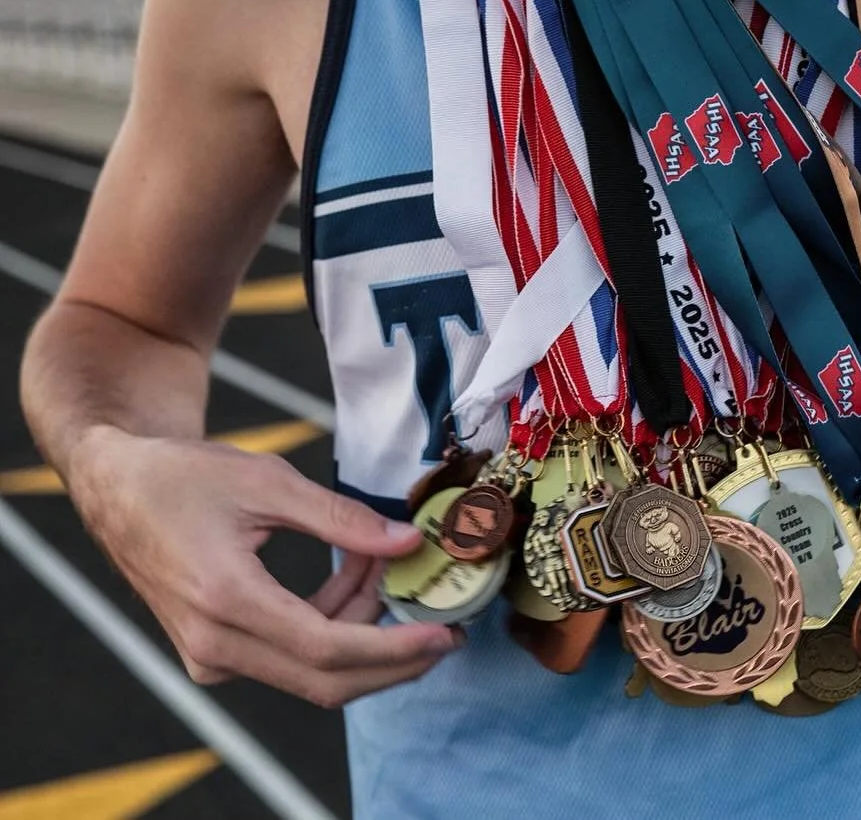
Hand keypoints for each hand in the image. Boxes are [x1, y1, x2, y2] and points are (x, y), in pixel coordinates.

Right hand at [68, 427, 463, 705]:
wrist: (119, 490)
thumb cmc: (186, 476)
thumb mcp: (269, 482)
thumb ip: (342, 518)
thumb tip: (407, 541)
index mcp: (225, 600)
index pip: (326, 649)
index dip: (391, 648)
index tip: (441, 634)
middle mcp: (214, 645)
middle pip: (324, 679)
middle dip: (392, 659)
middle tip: (445, 629)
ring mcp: (210, 657)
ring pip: (310, 670)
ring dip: (363, 628)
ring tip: (391, 566)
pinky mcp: (213, 652)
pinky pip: (288, 656)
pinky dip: (332, 622)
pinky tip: (355, 574)